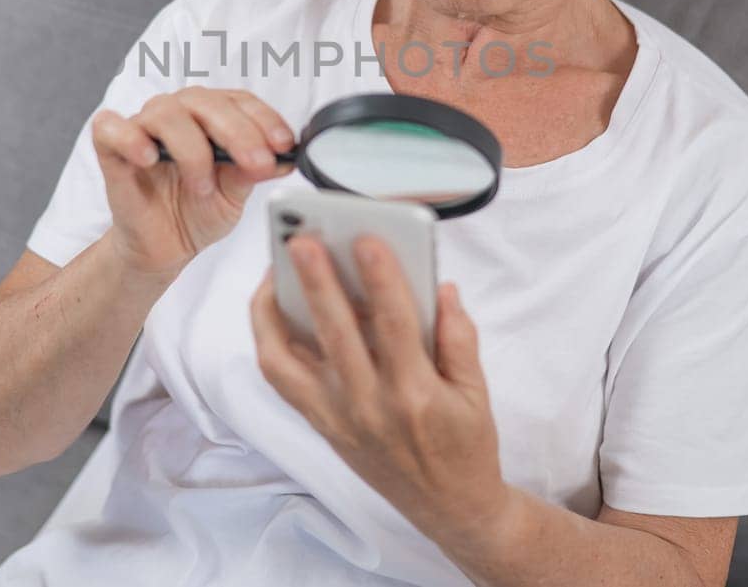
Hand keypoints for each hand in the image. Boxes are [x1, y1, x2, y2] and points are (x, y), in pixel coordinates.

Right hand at [93, 86, 295, 277]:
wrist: (164, 247)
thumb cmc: (197, 211)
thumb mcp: (234, 196)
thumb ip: (251, 172)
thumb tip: (282, 157)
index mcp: (212, 116)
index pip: (240, 101)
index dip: (265, 119)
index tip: (285, 145)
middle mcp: (179, 113)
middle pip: (207, 103)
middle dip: (239, 133)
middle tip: (257, 164)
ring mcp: (143, 127)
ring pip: (166, 113)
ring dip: (193, 149)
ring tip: (202, 186)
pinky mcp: (111, 148)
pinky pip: (111, 127)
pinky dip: (131, 138)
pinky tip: (150, 158)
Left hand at [249, 232, 510, 540]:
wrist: (449, 508)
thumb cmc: (465, 446)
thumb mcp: (478, 393)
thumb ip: (459, 337)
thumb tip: (440, 287)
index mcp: (416, 395)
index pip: (395, 325)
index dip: (381, 279)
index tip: (368, 240)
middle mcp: (369, 408)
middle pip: (334, 335)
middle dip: (316, 283)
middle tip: (303, 240)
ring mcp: (337, 418)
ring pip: (287, 361)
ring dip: (274, 312)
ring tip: (273, 270)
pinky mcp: (320, 425)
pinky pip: (280, 379)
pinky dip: (269, 340)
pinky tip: (274, 308)